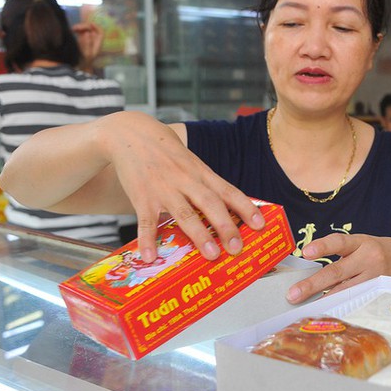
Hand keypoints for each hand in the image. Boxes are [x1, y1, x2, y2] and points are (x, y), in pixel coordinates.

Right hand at [72, 22, 103, 72]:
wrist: (77, 69)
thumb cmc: (82, 63)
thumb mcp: (85, 54)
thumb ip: (86, 43)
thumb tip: (87, 33)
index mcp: (97, 45)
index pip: (100, 33)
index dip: (96, 27)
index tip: (89, 24)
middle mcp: (93, 42)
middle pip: (92, 29)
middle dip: (84, 26)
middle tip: (75, 28)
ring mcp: (87, 41)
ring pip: (85, 29)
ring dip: (79, 27)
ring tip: (72, 29)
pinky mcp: (80, 40)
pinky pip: (80, 32)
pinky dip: (76, 29)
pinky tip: (71, 30)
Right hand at [98, 112, 265, 262]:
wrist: (131, 133)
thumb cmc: (167, 152)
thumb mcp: (191, 163)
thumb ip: (206, 185)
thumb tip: (229, 210)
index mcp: (201, 173)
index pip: (228, 191)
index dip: (246, 208)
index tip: (260, 224)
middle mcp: (186, 181)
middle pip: (210, 204)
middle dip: (226, 226)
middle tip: (237, 248)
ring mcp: (164, 190)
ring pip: (184, 214)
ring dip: (199, 235)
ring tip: (211, 254)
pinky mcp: (142, 197)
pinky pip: (146, 222)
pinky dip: (147, 240)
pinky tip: (150, 257)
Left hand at [286, 234, 390, 303]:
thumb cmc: (388, 256)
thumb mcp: (370, 246)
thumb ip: (348, 255)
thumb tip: (315, 275)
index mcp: (364, 243)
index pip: (340, 242)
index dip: (322, 246)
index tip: (306, 252)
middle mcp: (371, 259)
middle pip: (336, 272)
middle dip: (312, 285)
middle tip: (293, 294)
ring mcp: (377, 279)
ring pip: (345, 292)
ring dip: (323, 301)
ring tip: (306, 308)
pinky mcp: (382, 296)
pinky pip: (358, 303)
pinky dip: (343, 309)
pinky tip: (330, 315)